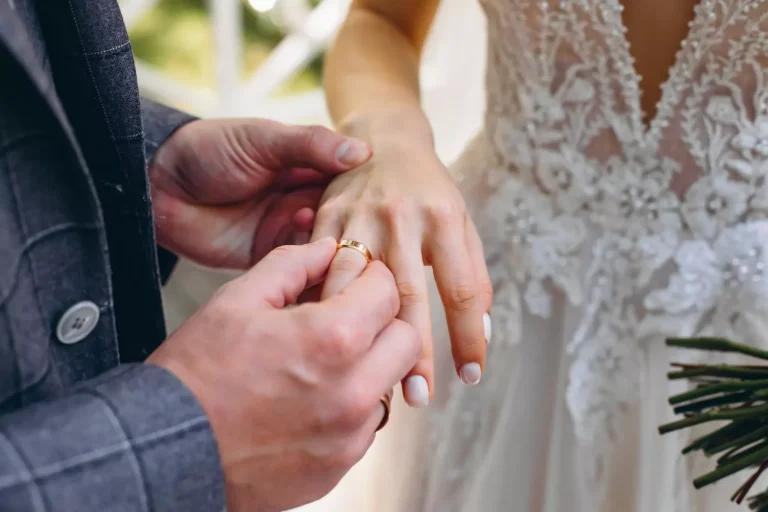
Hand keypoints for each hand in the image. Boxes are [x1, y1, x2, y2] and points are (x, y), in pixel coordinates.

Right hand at [147, 238, 419, 511]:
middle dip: (382, 320)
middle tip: (347, 317)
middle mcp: (354, 390)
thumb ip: (291, 265)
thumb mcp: (237, 301)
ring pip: (390, 382)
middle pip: (406, 338)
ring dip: (370, 363)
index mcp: (332, 338)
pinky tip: (313, 396)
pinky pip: (369, 423)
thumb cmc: (196, 376)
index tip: (352, 280)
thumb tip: (325, 248)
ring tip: (324, 360)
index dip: (369, 277)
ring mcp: (350, 433)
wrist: (169, 452)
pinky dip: (353, 404)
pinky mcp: (341, 465)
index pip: (387, 291)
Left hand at [148, 119, 371, 268]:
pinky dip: (315, 273)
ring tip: (356, 262)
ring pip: (328, 247)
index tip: (396, 207)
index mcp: (309, 166)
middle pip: (346, 219)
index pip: (353, 182)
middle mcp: (305, 200)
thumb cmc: (208, 150)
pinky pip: (301, 270)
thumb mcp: (262, 139)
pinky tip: (328, 275)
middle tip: (382, 245)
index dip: (373, 194)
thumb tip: (362, 152)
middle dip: (361, 231)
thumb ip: (309, 145)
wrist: (157, 185)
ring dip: (341, 255)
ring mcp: (288, 230)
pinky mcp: (270, 257)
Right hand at [312, 128, 492, 407]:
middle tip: (417, 396)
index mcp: (444, 217)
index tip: (470, 376)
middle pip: (408, 294)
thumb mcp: (461, 221)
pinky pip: (319, 266)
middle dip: (412, 350)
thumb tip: (482, 334)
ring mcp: (358, 215)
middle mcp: (402, 216)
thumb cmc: (429, 190)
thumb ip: (472, 274)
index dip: (468, 337)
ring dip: (358, 334)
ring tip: (363, 378)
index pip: (461, 289)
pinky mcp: (325, 216)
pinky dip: (320, 304)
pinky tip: (321, 338)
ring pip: (354, 283)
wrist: (383, 137)